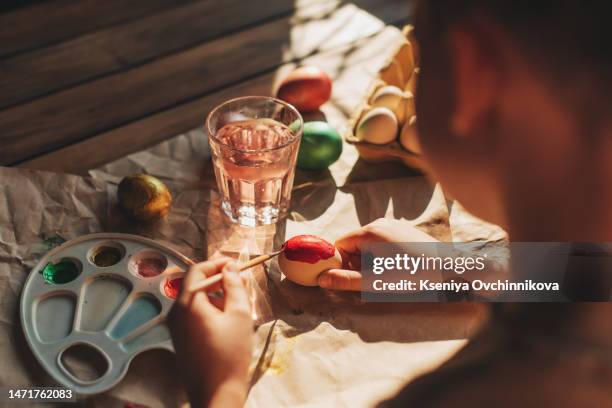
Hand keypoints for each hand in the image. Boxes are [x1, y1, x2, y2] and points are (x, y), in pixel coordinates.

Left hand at [168, 258, 252, 407]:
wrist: (216, 392)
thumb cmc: (230, 353)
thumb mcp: (239, 314)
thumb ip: (234, 285)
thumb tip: (230, 268)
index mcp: (187, 302)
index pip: (198, 270)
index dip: (217, 263)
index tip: (236, 264)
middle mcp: (175, 311)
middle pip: (194, 284)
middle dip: (217, 279)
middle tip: (240, 280)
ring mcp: (175, 326)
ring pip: (194, 299)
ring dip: (215, 294)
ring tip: (238, 299)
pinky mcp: (179, 338)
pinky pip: (192, 313)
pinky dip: (208, 308)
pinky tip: (227, 316)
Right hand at [318, 218, 437, 290]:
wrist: (448, 268)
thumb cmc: (411, 275)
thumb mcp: (375, 281)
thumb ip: (346, 280)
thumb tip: (321, 279)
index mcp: (369, 232)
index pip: (340, 245)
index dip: (342, 263)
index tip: (355, 278)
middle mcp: (379, 222)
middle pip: (354, 243)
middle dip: (357, 262)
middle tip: (373, 279)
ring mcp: (393, 224)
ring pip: (368, 242)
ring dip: (370, 259)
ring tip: (388, 274)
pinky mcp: (404, 229)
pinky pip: (383, 240)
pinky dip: (382, 253)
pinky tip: (398, 266)